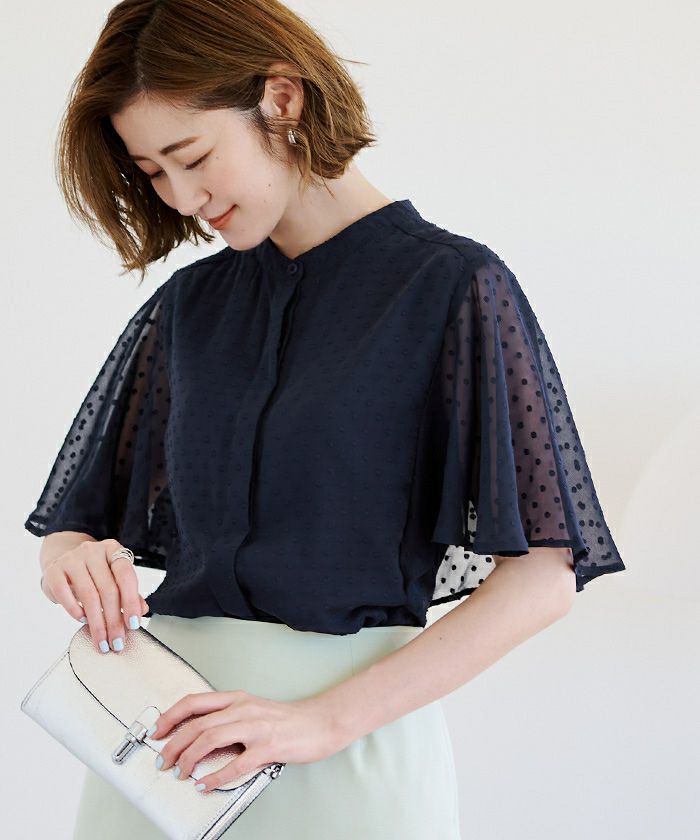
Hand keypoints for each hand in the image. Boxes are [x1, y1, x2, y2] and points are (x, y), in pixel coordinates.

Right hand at [40, 537, 148, 653]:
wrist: (62, 560)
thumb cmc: (92, 572)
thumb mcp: (112, 578)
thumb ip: (129, 593)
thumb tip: (142, 609)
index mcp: (113, 550)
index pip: (126, 575)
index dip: (131, 601)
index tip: (133, 624)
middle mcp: (93, 551)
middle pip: (108, 589)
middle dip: (114, 621)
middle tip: (117, 640)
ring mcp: (72, 559)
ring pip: (89, 595)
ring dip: (96, 623)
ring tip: (102, 638)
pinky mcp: (54, 571)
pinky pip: (65, 594)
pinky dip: (75, 611)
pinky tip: (82, 620)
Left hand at [149, 690, 346, 791]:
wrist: (321, 721)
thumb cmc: (288, 719)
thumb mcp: (254, 710)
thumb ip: (229, 718)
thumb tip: (199, 739)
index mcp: (237, 698)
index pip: (194, 701)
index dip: (171, 716)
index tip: (157, 731)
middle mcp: (243, 709)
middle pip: (197, 723)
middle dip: (173, 744)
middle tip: (163, 761)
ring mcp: (256, 727)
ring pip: (210, 738)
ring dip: (189, 758)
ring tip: (180, 773)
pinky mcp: (268, 747)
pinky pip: (235, 764)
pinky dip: (216, 777)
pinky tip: (206, 785)